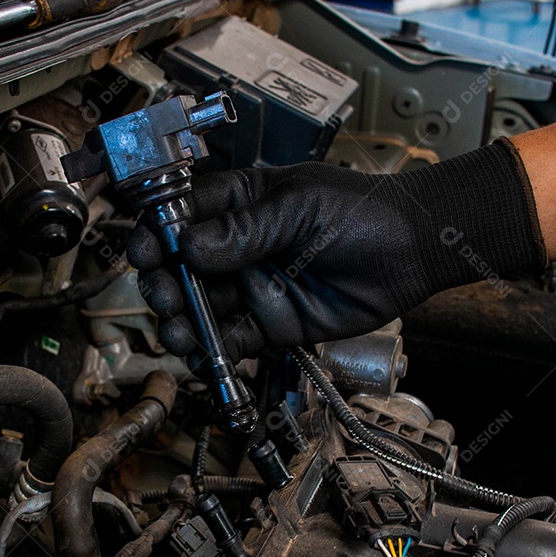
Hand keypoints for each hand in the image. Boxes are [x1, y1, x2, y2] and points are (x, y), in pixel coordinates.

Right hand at [127, 141, 545, 360]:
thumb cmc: (361, 213)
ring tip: (179, 331)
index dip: (156, 234)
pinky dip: (213, 349)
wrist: (410, 253)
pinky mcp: (270, 324)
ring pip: (200, 309)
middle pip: (181, 269)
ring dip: (182, 321)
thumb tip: (190, 246)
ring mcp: (252, 287)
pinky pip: (231, 339)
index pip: (180, 216)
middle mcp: (237, 248)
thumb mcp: (298, 208)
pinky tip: (202, 352)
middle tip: (167, 296)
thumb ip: (244, 230)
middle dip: (165, 283)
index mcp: (238, 205)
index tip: (145, 251)